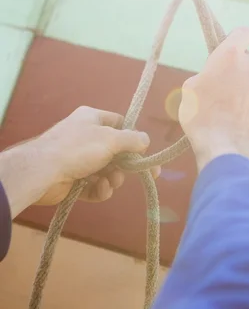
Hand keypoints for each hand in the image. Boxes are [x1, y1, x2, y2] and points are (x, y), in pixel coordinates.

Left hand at [34, 106, 158, 204]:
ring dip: (113, 178)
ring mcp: (77, 159)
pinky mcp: (72, 181)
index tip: (144, 151)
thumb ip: (132, 139)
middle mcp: (85, 136)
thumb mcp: (111, 139)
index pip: (119, 123)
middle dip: (125, 164)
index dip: (132, 137)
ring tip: (111, 182)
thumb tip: (146, 140)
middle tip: (141, 173)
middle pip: (114, 150)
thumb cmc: (78, 148)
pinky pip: (93, 185)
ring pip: (105, 170)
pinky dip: (100, 189)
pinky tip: (102, 190)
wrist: (42, 171)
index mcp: (92, 118)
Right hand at [179, 27, 248, 171]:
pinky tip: (237, 120)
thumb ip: (206, 74)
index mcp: (231, 55)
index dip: (235, 39)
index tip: (226, 52)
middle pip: (246, 59)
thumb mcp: (190, 88)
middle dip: (236, 68)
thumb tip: (215, 79)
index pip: (242, 32)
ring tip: (227, 108)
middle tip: (219, 87)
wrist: (227, 147)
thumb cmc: (201, 114)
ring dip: (243, 87)